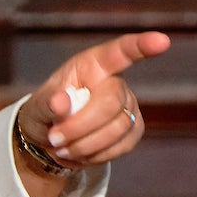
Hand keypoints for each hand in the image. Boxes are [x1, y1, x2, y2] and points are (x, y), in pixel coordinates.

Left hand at [20, 31, 169, 174]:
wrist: (50, 140)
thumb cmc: (44, 113)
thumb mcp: (36, 106)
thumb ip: (46, 103)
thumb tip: (60, 101)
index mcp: (92, 65)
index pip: (119, 52)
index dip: (141, 46)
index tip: (160, 41)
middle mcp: (115, 82)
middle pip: (111, 103)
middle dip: (79, 127)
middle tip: (54, 138)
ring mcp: (129, 105)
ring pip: (118, 128)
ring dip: (84, 145)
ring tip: (62, 147)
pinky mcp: (134, 129)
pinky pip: (123, 145)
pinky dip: (96, 155)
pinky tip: (80, 153)